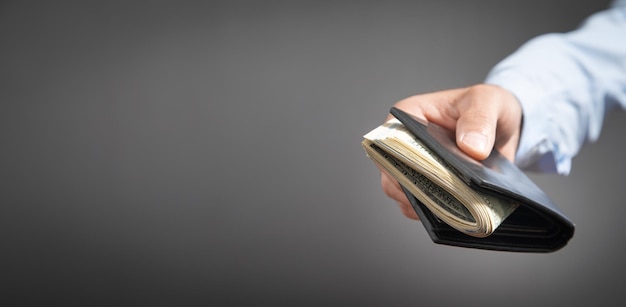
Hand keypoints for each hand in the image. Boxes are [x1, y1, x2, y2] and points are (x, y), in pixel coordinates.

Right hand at [380, 84, 522, 219]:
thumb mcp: (487, 101)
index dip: (397, 159)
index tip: (420, 174)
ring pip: (405, 195)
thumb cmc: (486, 105)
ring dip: (427, 204)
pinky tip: (460, 214)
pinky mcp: (428, 188)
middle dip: (415, 188)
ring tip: (456, 208)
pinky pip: (423, 209)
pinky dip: (438, 214)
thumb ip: (480, 119)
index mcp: (407, 116)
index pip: (387, 140)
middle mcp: (403, 145)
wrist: (503, 127)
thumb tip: (471, 148)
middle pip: (392, 174)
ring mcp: (414, 169)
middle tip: (445, 197)